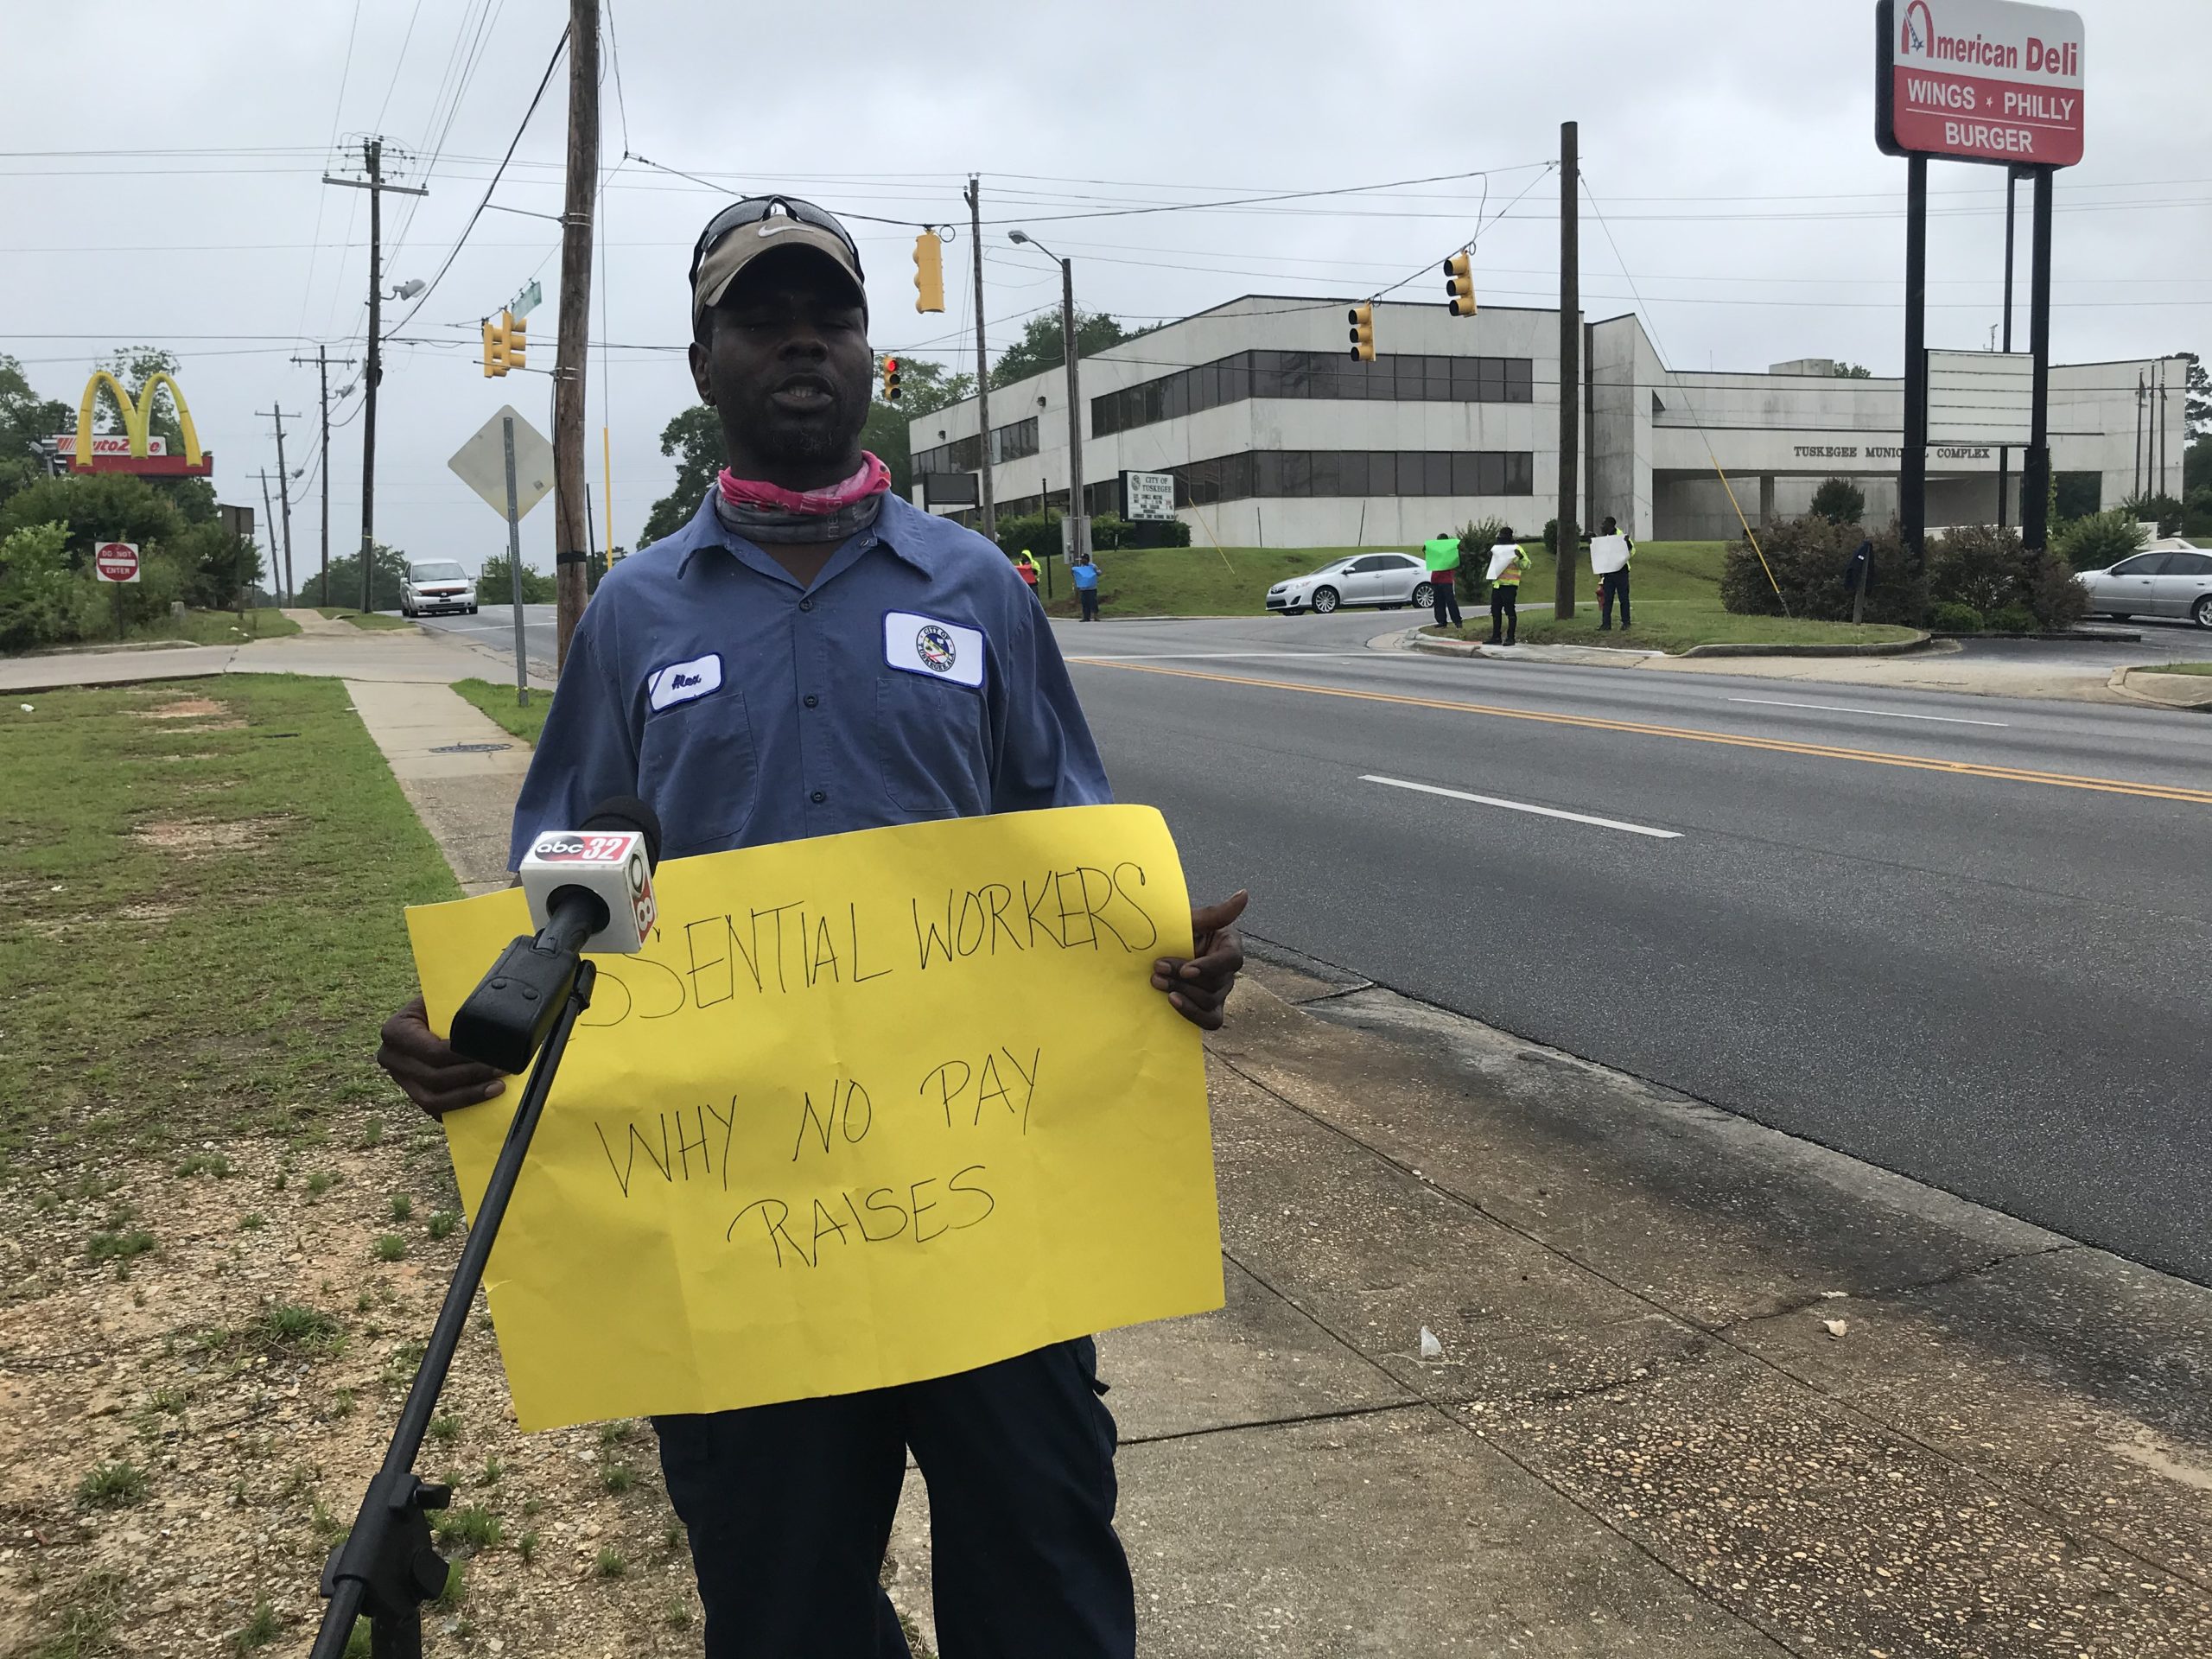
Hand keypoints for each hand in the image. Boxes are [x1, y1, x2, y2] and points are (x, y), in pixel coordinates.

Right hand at [375, 994, 507, 1118]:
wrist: (431, 1015)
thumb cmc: (443, 1004)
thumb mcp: (447, 999)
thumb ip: (460, 1007)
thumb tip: (491, 1018)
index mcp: (395, 1031)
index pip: (432, 1052)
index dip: (464, 1057)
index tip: (493, 1056)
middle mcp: (391, 1058)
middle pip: (434, 1078)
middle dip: (472, 1076)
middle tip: (502, 1071)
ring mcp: (400, 1080)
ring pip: (432, 1101)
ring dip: (468, 1097)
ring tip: (497, 1088)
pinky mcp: (413, 1094)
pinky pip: (435, 1110)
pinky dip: (460, 1108)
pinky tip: (483, 1102)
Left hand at [1152, 891, 1248, 1031]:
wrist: (1155, 950)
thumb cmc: (1175, 931)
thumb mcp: (1191, 920)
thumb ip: (1216, 913)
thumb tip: (1244, 894)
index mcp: (1229, 945)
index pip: (1231, 960)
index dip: (1209, 967)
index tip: (1186, 969)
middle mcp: (1228, 971)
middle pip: (1216, 983)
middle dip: (1183, 978)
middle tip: (1156, 969)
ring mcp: (1220, 992)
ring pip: (1209, 1000)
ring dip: (1181, 992)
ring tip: (1156, 981)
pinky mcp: (1209, 1009)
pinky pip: (1210, 1021)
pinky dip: (1192, 1014)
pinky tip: (1172, 1002)